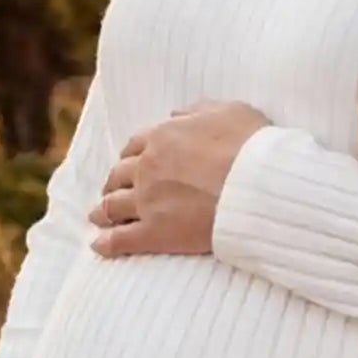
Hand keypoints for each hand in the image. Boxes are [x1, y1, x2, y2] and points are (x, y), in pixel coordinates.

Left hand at [89, 98, 270, 256]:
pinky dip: (106, 243)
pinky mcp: (155, 233)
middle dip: (114, 182)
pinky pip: (121, 239)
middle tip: (112, 190)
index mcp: (163, 137)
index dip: (130, 155)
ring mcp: (148, 201)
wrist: (259, 187)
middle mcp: (148, 167)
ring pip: (113, 205)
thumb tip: (176, 114)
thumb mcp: (229, 111)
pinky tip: (98, 246)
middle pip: (120, 174)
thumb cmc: (251, 147)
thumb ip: (197, 111)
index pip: (135, 145)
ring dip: (102, 210)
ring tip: (97, 216)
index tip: (129, 163)